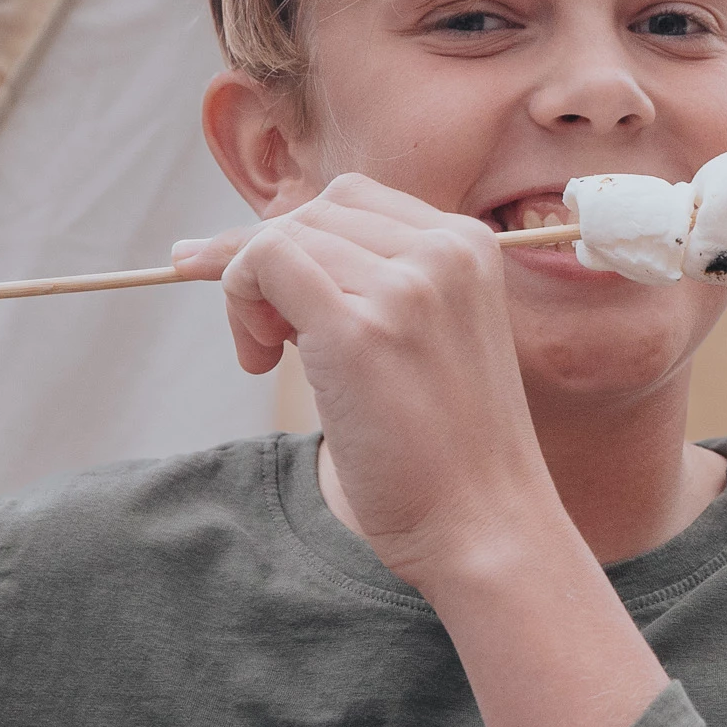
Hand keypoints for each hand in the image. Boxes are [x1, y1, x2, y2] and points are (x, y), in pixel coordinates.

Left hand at [191, 176, 560, 590]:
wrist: (485, 526)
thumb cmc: (448, 450)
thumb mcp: (431, 337)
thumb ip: (378, 284)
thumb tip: (267, 245)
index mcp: (469, 245)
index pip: (353, 201)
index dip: (300, 241)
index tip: (272, 296)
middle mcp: (444, 251)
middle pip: (314, 212)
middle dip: (269, 263)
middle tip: (267, 342)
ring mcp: (404, 288)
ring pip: (283, 237)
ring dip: (249, 291)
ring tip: (267, 358)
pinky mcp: (359, 331)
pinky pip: (266, 264)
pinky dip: (240, 297)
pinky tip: (259, 359)